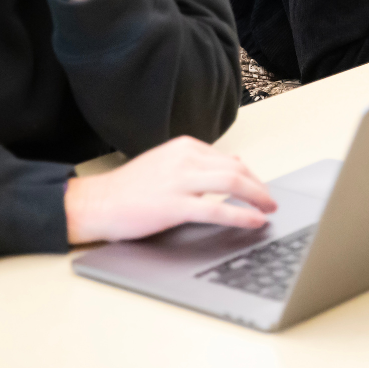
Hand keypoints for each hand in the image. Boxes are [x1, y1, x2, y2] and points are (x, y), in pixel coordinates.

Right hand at [64, 136, 277, 244]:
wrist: (97, 202)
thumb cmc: (129, 188)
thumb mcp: (167, 164)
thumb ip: (199, 164)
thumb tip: (234, 164)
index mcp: (184, 146)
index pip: (229, 159)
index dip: (251, 177)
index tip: (260, 190)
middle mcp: (184, 158)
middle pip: (236, 169)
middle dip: (259, 187)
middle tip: (271, 201)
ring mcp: (179, 180)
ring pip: (232, 182)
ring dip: (257, 197)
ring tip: (268, 209)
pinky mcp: (174, 205)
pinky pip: (217, 208)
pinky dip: (241, 214)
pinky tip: (254, 221)